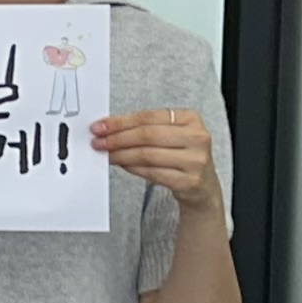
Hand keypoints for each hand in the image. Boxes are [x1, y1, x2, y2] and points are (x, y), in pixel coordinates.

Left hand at [92, 106, 224, 212]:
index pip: (149, 117)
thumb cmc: (181, 155)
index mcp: (191, 119)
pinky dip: (132, 168)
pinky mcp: (189, 181)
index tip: (100, 126)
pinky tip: (122, 165)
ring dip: (121, 155)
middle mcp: (197, 137)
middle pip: (147, 135)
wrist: (203, 185)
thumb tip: (108, 129)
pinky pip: (152, 173)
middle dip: (117, 138)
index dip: (121, 122)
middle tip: (98, 142)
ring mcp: (195, 160)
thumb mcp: (170, 135)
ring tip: (107, 155)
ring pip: (147, 155)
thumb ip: (144, 128)